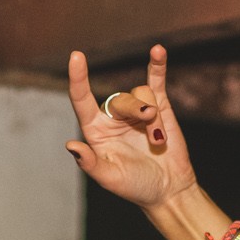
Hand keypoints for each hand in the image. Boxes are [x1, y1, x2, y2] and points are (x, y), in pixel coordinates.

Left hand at [65, 45, 197, 210]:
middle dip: (136, 111)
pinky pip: (155, 80)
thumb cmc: (136, 186)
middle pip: (119, 98)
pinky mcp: (159, 106)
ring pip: (141, 94)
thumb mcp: (110, 178)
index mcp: (96, 130)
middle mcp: (113, 116)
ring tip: (159, 139)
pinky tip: (158, 51)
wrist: (168, 189)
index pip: (81, 99)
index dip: (78, 78)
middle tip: (151, 133)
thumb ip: (90, 163)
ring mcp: (136, 110)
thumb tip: (71, 145)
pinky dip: (157, 65)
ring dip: (153, 115)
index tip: (76, 57)